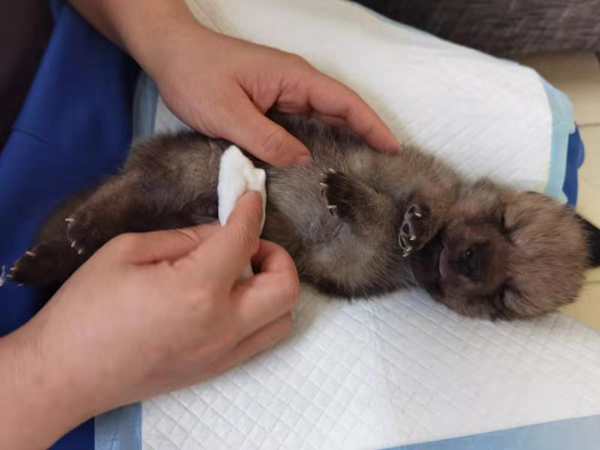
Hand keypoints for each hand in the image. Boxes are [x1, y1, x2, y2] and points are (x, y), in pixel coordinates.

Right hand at [0, 192, 298, 448]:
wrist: (65, 374)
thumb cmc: (85, 310)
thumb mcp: (127, 252)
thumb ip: (184, 238)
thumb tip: (219, 232)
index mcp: (197, 289)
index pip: (244, 240)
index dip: (250, 210)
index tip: (249, 197)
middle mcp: (222, 326)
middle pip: (286, 286)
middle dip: (275, 254)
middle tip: (246, 243)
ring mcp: (223, 354)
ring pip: (282, 318)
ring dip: (272, 288)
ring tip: (240, 274)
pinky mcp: (216, 370)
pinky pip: (261, 339)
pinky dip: (261, 313)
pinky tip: (229, 299)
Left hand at [145, 25, 399, 165]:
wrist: (171, 53)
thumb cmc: (196, 75)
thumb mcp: (229, 115)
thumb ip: (267, 140)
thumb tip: (303, 161)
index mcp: (293, 79)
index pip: (344, 103)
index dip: (371, 126)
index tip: (393, 149)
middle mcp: (295, 83)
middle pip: (342, 110)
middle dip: (366, 135)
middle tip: (385, 169)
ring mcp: (284, 91)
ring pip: (324, 117)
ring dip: (346, 139)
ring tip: (364, 169)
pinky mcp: (272, 101)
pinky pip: (304, 122)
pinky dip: (320, 139)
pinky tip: (323, 159)